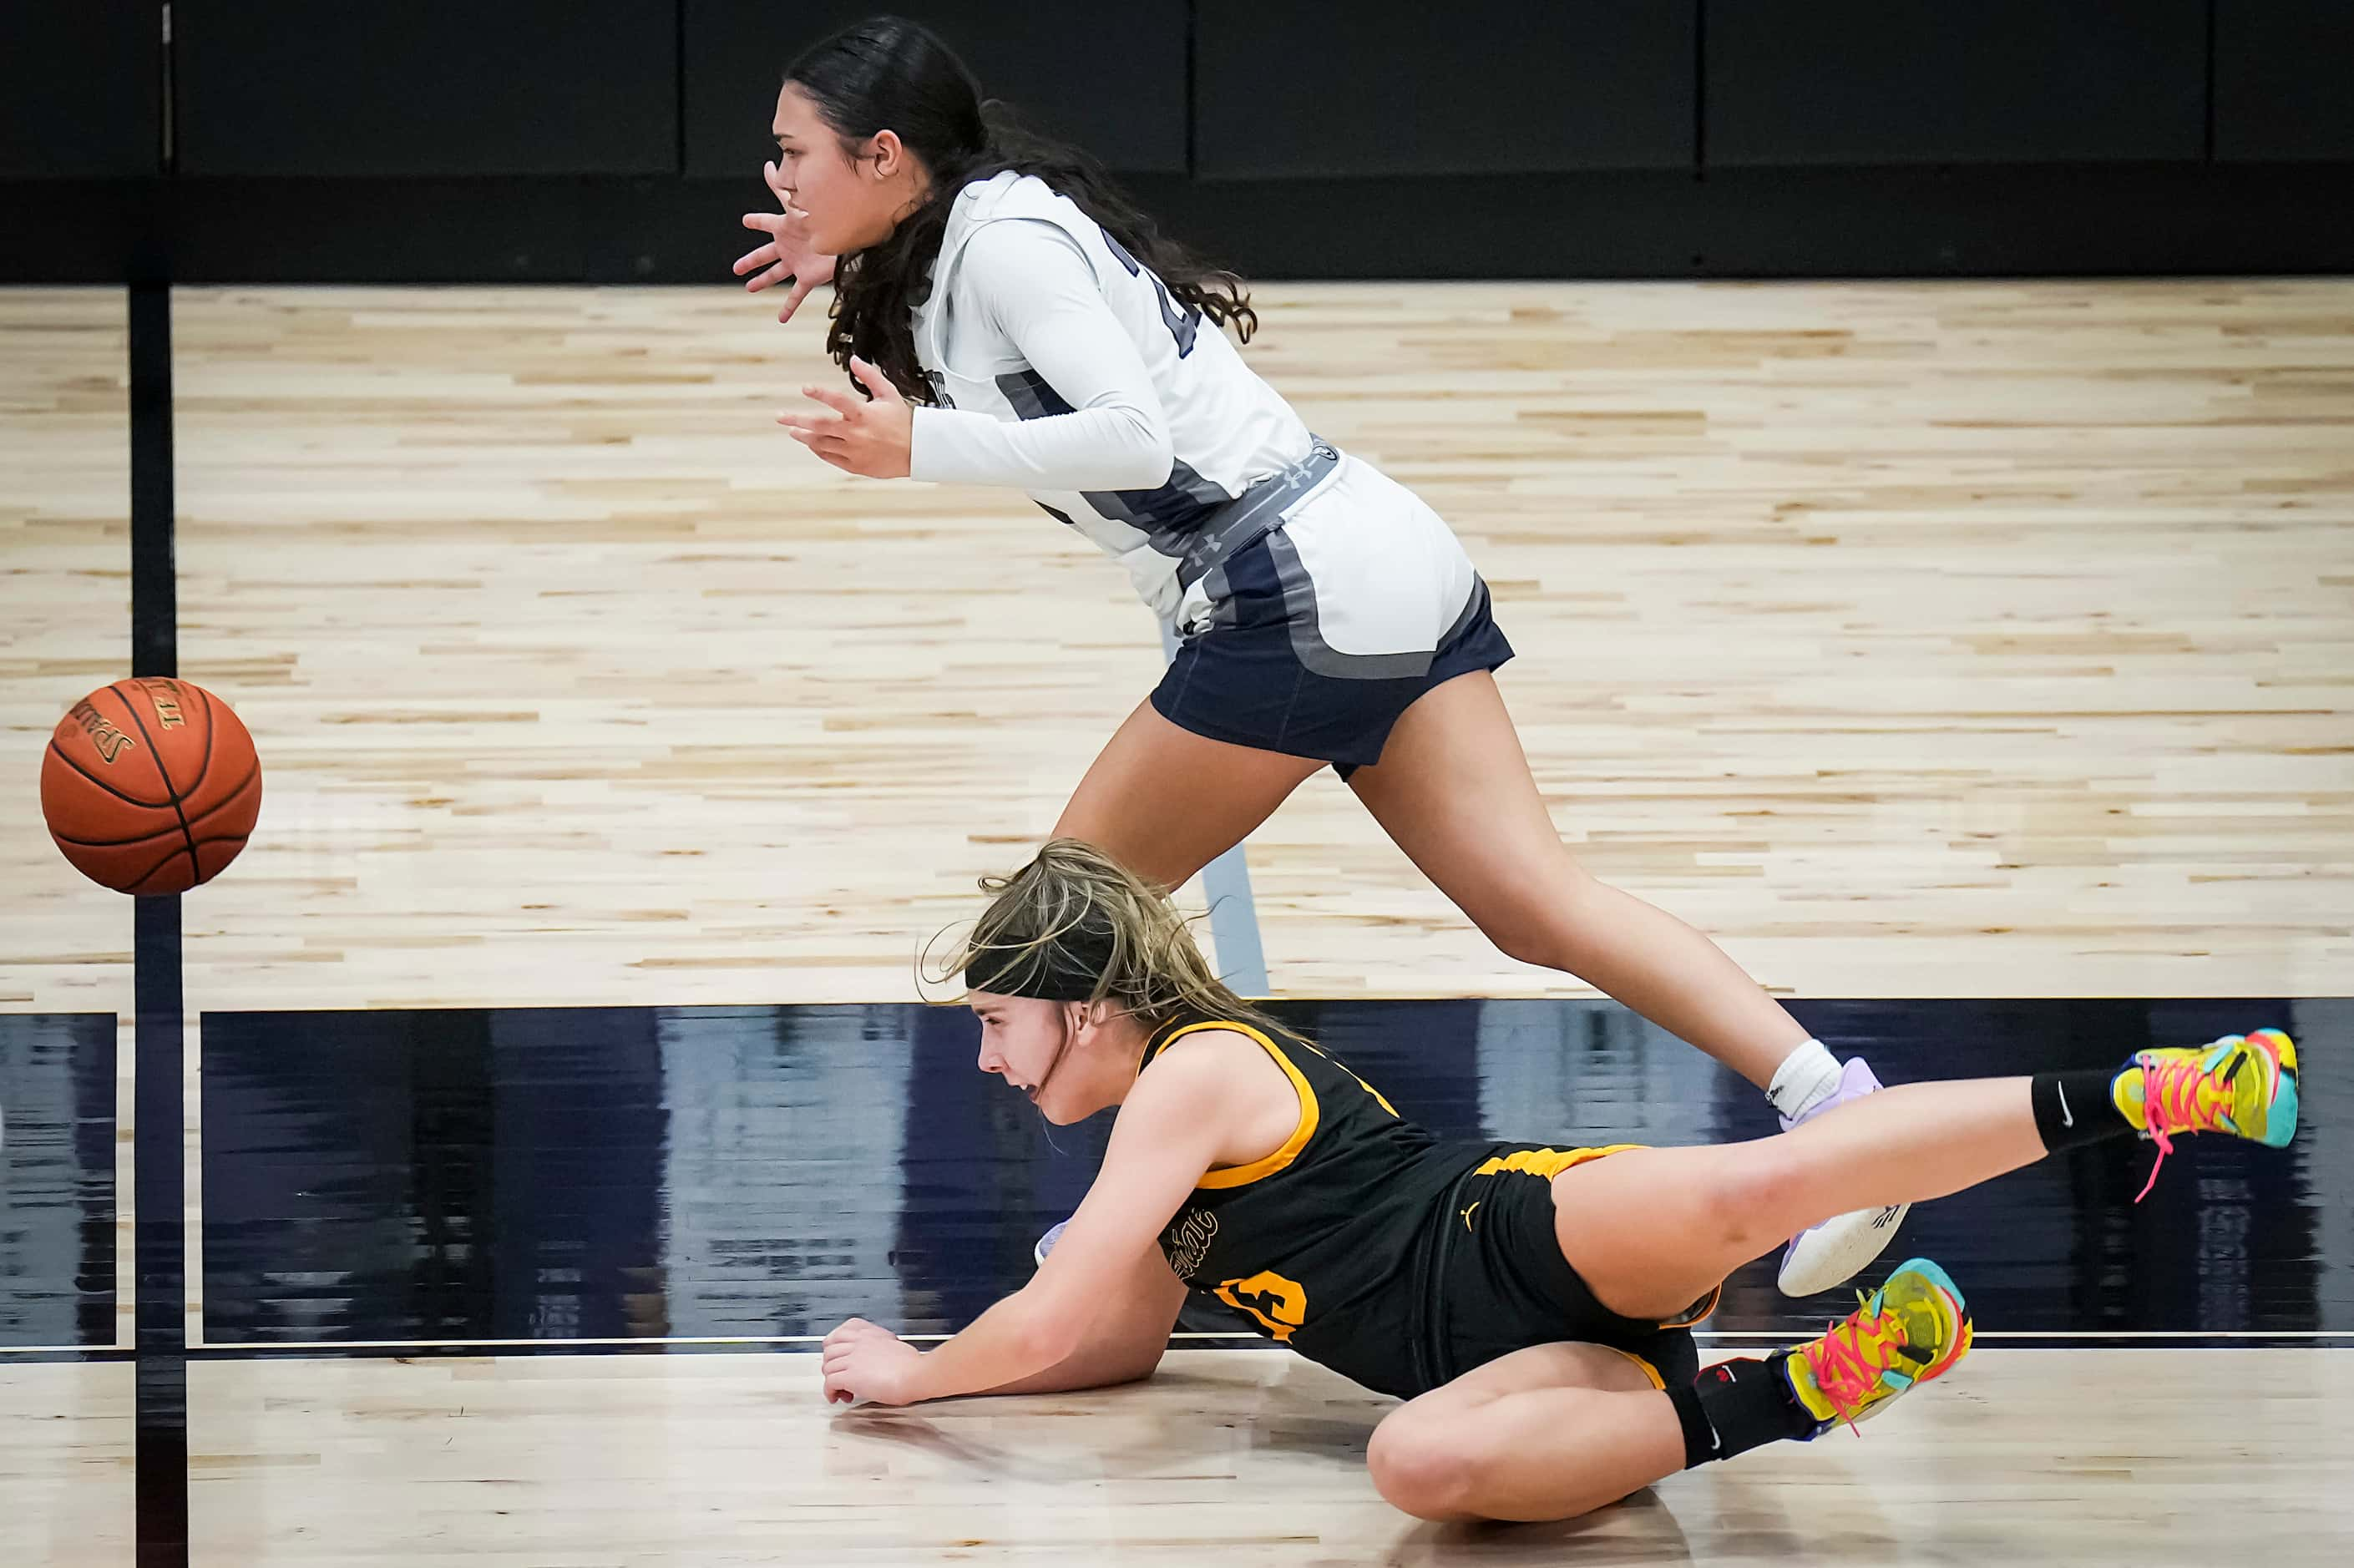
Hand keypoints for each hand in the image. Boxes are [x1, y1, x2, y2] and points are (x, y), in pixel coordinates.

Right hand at [733, 158, 836, 323]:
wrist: (846, 240)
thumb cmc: (820, 219)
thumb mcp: (795, 203)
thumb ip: (780, 185)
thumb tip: (768, 164)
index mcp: (785, 227)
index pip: (766, 222)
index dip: (756, 221)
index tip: (746, 221)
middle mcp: (789, 246)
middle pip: (764, 254)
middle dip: (751, 260)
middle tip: (737, 267)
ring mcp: (797, 263)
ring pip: (775, 274)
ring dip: (762, 281)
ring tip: (750, 288)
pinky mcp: (808, 277)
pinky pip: (795, 295)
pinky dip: (788, 307)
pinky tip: (781, 318)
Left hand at [777, 356, 913, 478]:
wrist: (917, 452)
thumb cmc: (902, 422)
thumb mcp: (889, 394)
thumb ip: (870, 376)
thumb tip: (855, 361)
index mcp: (864, 414)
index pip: (837, 401)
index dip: (820, 393)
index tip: (805, 388)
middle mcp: (856, 433)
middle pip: (819, 425)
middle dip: (797, 419)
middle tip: (781, 417)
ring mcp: (854, 451)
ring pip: (821, 443)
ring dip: (804, 436)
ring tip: (794, 430)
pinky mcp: (854, 465)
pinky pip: (830, 457)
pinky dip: (819, 449)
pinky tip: (812, 443)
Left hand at [822, 1317, 927, 1406]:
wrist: (915, 1374)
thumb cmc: (911, 1365)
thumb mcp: (894, 1344)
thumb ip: (880, 1346)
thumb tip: (878, 1356)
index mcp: (869, 1334)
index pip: (841, 1331)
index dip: (835, 1345)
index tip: (838, 1355)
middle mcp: (858, 1343)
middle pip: (829, 1349)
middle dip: (831, 1364)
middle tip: (840, 1375)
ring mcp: (853, 1358)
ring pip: (827, 1366)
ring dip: (831, 1380)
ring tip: (841, 1390)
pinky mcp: (850, 1376)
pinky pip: (829, 1383)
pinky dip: (829, 1392)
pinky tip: (837, 1397)